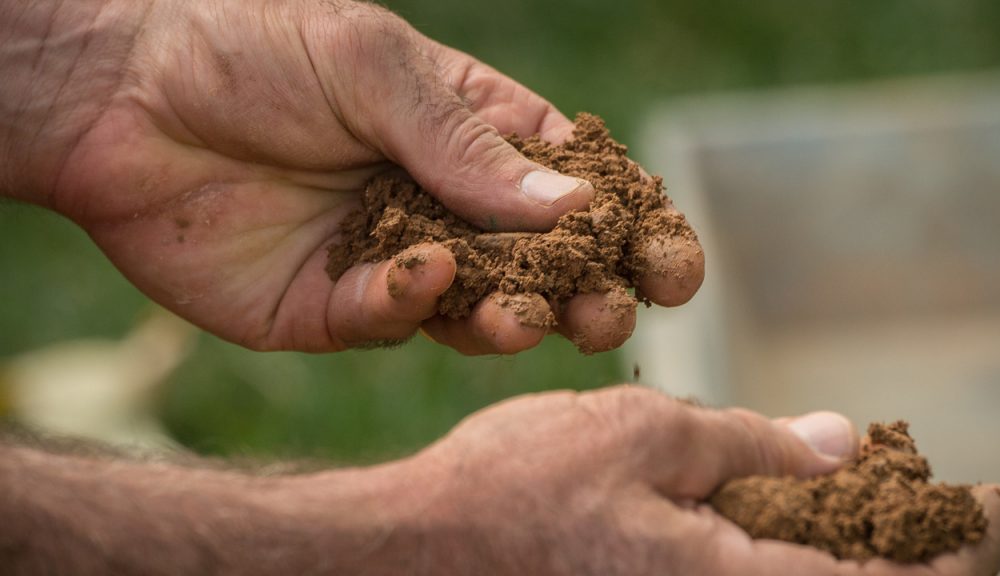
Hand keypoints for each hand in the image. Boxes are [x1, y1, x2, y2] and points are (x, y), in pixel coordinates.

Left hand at [2, 0, 698, 352]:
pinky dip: (412, 302)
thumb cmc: (251, 50)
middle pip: (542, 265)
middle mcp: (444, 205)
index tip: (679, 263)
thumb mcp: (375, 68)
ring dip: (515, 316)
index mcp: (472, 135)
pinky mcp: (335, 308)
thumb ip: (471, 145)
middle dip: (591, 291)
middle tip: (617, 312)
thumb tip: (572, 208)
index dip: (632, 226)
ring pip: (480, 308)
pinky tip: (419, 273)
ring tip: (532, 315)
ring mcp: (394, 260)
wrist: (121, 97)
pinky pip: (392, 319)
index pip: (574, 189)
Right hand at [406, 386, 999, 574]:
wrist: (419, 551)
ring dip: (858, 552)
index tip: (989, 496)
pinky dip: (794, 552)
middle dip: (921, 553)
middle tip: (938, 495)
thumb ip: (751, 442)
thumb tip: (841, 442)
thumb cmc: (517, 488)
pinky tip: (786, 504)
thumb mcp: (643, 434)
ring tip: (869, 490)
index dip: (962, 547)